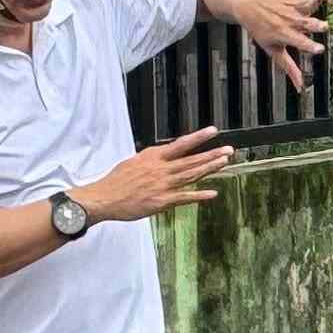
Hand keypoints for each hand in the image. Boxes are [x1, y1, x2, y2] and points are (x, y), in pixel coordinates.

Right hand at [82, 127, 234, 221]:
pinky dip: (199, 195)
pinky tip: (212, 192)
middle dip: (211, 154)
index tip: (213, 130)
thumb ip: (151, 160)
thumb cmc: (116, 181)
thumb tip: (161, 155)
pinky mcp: (161, 201)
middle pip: (191, 159)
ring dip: (209, 168)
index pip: (180, 144)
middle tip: (229, 149)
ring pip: (191, 174)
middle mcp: (160, 169)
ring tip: (224, 162)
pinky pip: (184, 197)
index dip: (198, 137)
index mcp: (153, 157)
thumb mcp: (133, 162)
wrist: (103, 198)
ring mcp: (162, 185)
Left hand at [236, 0, 331, 78]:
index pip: (300, 43)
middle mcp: (290, 20)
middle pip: (306, 23)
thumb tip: (300, 87)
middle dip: (315, 25)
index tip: (319, 49)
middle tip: (324, 26)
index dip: (310, 46)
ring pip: (306, 3)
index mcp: (286, 35)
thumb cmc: (260, 29)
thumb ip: (288, 68)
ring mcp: (291, 5)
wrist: (245, 5)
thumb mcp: (272, 50)